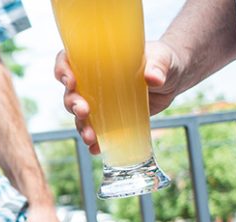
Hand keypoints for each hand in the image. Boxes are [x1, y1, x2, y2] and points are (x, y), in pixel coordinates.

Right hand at [54, 41, 181, 153]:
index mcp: (97, 59)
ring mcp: (101, 101)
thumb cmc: (163, 61)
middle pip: (71, 93)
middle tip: (84, 111)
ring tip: (90, 137)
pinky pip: (98, 131)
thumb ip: (157, 66)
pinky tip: (97, 149)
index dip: (63, 70)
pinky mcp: (111, 118)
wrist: (172, 79)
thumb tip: (154, 78)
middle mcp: (93, 80)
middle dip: (72, 103)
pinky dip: (95, 142)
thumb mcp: (161, 59)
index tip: (71, 81)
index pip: (68, 60)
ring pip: (81, 115)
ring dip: (81, 126)